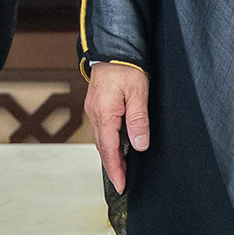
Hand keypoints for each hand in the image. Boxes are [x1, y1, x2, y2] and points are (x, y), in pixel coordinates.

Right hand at [84, 62, 150, 193]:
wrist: (113, 47)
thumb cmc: (125, 67)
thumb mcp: (138, 92)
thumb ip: (138, 120)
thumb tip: (139, 145)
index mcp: (104, 114)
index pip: (109, 150)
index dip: (116, 170)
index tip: (121, 186)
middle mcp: (95, 114)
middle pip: (103, 148)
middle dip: (112, 167)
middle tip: (122, 183)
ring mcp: (94, 109)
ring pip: (101, 140)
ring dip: (110, 155)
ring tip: (122, 169)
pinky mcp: (96, 105)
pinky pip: (101, 130)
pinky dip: (108, 142)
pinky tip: (117, 146)